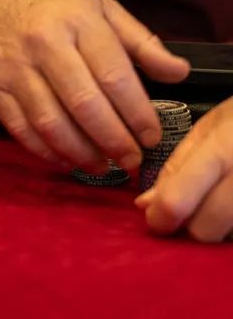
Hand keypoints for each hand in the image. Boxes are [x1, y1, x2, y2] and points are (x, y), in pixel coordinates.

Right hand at [0, 0, 189, 173]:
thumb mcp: (101, 4)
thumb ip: (141, 41)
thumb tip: (179, 74)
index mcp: (78, 21)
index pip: (114, 77)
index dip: (138, 114)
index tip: (152, 136)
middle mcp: (43, 43)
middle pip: (83, 104)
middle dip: (113, 141)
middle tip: (132, 160)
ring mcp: (12, 65)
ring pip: (49, 122)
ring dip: (80, 153)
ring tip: (102, 166)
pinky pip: (18, 127)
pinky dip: (43, 151)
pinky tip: (65, 159)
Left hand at [135, 97, 232, 241]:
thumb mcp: (209, 130)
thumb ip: (177, 168)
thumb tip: (146, 205)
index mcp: (224, 150)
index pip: (178, 200)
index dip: (161, 217)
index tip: (156, 219)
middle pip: (206, 231)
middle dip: (193, 227)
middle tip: (194, 212)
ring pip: (231, 239)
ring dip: (222, 231)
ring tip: (223, 204)